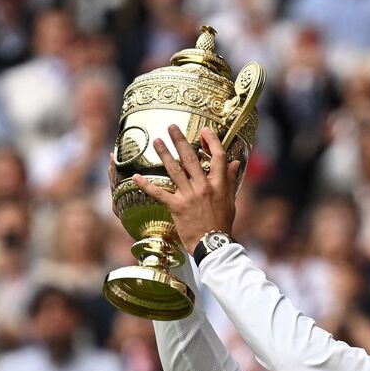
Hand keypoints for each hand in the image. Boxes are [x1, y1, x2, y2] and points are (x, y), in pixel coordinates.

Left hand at [132, 125, 240, 253]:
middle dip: (180, 141)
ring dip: (164, 154)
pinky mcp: (177, 207)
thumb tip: (234, 163)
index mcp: (219, 185)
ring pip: (175, 171)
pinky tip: (135, 177)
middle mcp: (204, 187)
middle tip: (171, 127)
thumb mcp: (230, 200)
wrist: (213, 243)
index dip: (212, 142)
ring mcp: (190, 196)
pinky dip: (146, 185)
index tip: (205, 131)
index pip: (218, 157)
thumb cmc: (222, 223)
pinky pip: (159, 194)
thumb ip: (230, 180)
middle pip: (191, 159)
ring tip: (156, 141)